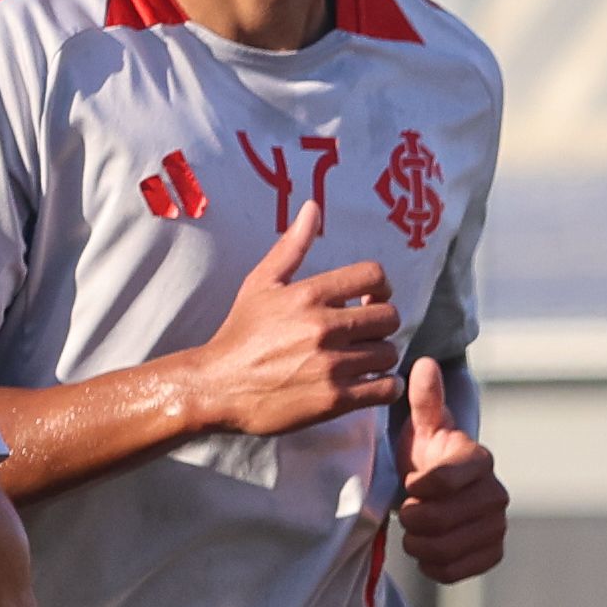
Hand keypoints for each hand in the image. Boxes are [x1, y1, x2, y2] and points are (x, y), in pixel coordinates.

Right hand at [178, 211, 402, 438]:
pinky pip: (384, 388)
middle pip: (388, 316)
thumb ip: (292, 247)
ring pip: (388, 353)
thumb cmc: (240, 333)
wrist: (218, 387)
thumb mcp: (261, 283)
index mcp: (309, 295)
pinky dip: (385, 386)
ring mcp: (331, 365)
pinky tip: (370, 383)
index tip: (370, 298)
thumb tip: (313, 207)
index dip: (380, 286)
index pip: (374, 276)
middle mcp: (324, 327)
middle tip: (365, 332)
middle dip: (381, 323)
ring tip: (363, 359)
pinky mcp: (334, 400)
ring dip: (381, 356)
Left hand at [394, 360, 505, 584]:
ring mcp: (497, 525)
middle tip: (406, 513)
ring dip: (420, 544)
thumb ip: (425, 401)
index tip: (407, 487)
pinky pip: (459, 571)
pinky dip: (436, 567)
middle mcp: (496, 493)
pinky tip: (429, 552)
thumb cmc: (426, 458)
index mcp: (478, 460)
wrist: (440, 494)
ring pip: (447, 548)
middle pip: (441, 520)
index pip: (443, 481)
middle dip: (414, 520)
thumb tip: (424, 366)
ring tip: (414, 532)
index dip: (417, 489)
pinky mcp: (493, 552)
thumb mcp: (421, 429)